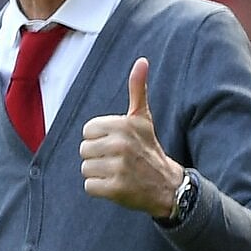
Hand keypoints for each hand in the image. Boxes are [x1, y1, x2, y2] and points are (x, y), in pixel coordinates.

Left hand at [80, 57, 184, 217]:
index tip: (117, 143)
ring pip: (85, 168)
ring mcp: (118, 168)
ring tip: (118, 172)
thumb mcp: (142, 118)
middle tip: (119, 160)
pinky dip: (100, 189)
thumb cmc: (148, 147)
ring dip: (98, 173)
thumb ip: (138, 89)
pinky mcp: (116, 189)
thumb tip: (142, 61)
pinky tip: (117, 185)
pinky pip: (89, 186)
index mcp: (123, 125)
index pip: (87, 131)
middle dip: (98, 156)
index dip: (99, 138)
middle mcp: (121, 144)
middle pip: (84, 149)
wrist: (166, 185)